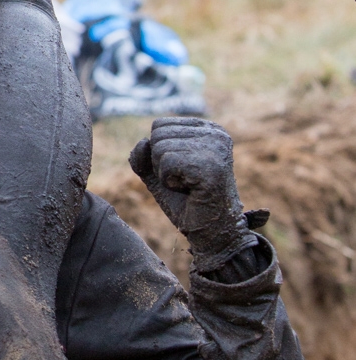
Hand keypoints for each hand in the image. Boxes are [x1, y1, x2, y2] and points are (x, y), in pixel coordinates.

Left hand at [129, 117, 258, 269]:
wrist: (211, 235)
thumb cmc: (187, 203)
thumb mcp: (158, 174)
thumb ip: (143, 155)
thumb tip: (142, 142)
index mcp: (208, 129)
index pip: (159, 125)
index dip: (159, 154)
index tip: (182, 171)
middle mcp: (216, 134)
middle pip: (157, 135)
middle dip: (160, 164)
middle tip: (185, 182)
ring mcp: (216, 149)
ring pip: (159, 149)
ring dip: (165, 175)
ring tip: (188, 187)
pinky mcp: (211, 167)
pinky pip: (166, 164)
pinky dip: (169, 182)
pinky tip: (190, 191)